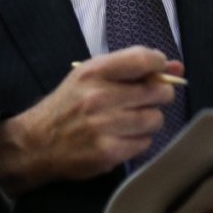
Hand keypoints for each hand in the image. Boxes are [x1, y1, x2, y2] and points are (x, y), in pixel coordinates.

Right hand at [0, 46, 183, 196]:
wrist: (36, 143)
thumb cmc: (68, 104)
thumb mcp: (91, 75)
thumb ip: (132, 66)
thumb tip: (176, 66)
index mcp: (94, 71)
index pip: (143, 59)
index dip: (159, 64)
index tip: (158, 70)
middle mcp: (98, 96)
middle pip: (157, 91)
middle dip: (158, 95)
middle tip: (146, 99)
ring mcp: (103, 126)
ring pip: (155, 119)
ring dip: (148, 120)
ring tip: (131, 120)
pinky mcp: (108, 152)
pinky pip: (145, 143)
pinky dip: (139, 140)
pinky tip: (121, 137)